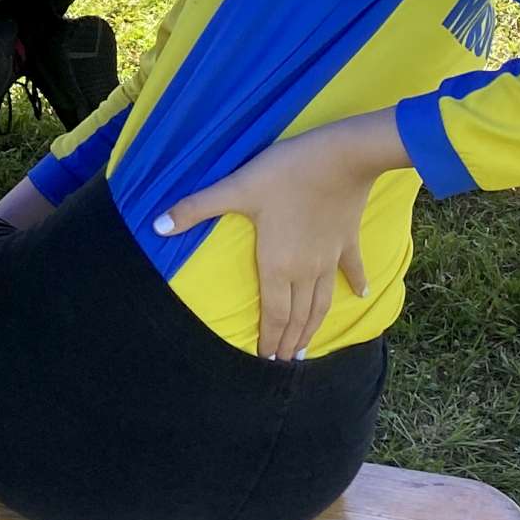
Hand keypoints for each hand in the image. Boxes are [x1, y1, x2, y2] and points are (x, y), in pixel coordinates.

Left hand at [156, 113, 399, 359]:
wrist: (339, 157)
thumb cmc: (284, 174)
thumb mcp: (235, 188)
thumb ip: (196, 208)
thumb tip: (157, 226)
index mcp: (278, 265)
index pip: (273, 314)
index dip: (270, 338)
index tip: (268, 359)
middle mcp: (305, 270)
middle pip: (298, 315)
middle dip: (290, 341)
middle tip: (286, 362)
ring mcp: (329, 258)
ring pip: (322, 302)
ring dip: (315, 325)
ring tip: (310, 346)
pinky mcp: (348, 240)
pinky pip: (352, 269)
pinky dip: (357, 284)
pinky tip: (362, 295)